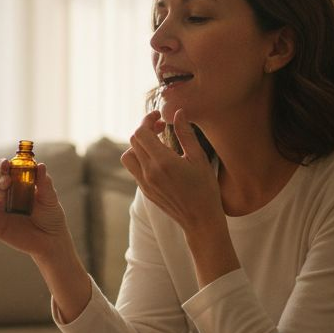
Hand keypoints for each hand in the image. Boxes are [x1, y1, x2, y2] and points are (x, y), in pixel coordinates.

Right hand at [0, 160, 71, 258]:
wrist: (51, 240)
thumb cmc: (50, 216)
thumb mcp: (49, 198)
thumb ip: (44, 183)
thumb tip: (40, 165)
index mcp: (14, 184)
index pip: (2, 170)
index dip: (1, 165)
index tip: (6, 164)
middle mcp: (2, 195)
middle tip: (7, 183)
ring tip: (2, 198)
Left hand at [120, 109, 223, 235]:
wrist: (200, 219)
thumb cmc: (205, 188)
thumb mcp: (199, 158)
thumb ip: (185, 134)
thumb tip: (178, 112)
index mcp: (163, 162)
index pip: (141, 133)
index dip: (147, 120)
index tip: (159, 117)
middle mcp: (149, 172)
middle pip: (133, 141)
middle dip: (145, 129)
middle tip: (161, 127)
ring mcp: (144, 183)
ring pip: (128, 156)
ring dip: (138, 145)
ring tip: (156, 142)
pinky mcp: (145, 190)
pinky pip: (134, 168)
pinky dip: (140, 158)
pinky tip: (157, 158)